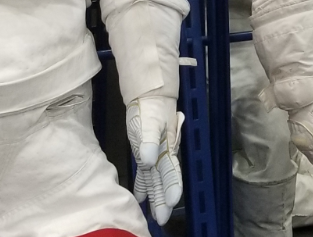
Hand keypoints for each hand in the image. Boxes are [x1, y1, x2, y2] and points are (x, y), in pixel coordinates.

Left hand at [126, 95, 183, 224]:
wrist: (149, 93)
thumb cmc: (151, 107)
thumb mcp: (151, 121)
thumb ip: (150, 141)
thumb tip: (149, 161)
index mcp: (168, 148)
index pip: (172, 171)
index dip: (172, 187)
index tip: (172, 203)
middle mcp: (163, 154)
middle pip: (164, 181)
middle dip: (163, 200)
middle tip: (161, 219)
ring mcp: (154, 154)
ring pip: (156, 180)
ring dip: (155, 196)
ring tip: (153, 215)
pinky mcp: (144, 152)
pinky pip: (145, 173)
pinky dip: (143, 185)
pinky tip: (140, 197)